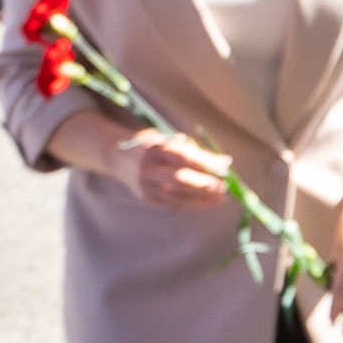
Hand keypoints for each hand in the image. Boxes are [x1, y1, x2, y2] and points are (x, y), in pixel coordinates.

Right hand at [99, 124, 230, 211]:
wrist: (116, 156)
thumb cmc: (149, 145)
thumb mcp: (165, 138)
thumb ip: (191, 148)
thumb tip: (223, 162)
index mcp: (153, 147)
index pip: (183, 156)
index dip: (206, 161)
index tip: (226, 165)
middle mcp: (147, 167)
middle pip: (179, 178)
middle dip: (204, 184)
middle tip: (224, 186)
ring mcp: (145, 185)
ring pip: (176, 196)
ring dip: (201, 199)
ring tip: (220, 199)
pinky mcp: (145, 197)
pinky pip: (171, 203)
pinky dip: (190, 204)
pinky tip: (205, 202)